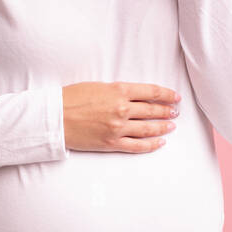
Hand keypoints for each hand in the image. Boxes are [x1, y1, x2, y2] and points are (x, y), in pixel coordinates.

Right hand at [61, 82, 180, 152]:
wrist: (55, 117)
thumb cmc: (72, 98)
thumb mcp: (98, 86)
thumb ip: (118, 91)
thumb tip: (135, 97)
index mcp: (118, 90)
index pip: (151, 91)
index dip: (166, 94)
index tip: (175, 97)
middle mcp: (122, 109)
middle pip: (152, 110)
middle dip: (167, 111)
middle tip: (175, 111)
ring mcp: (118, 127)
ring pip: (148, 128)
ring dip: (163, 127)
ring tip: (171, 126)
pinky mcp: (112, 143)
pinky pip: (137, 146)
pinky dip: (151, 144)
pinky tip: (160, 142)